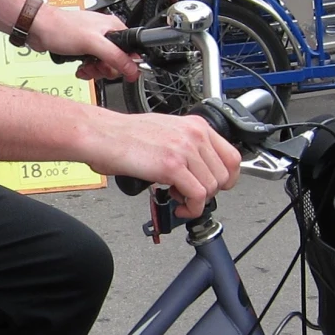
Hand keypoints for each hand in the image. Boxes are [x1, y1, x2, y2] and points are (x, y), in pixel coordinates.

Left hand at [29, 4, 139, 83]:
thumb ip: (114, 56)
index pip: (131, 49)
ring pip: (104, 64)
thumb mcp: (92, 44)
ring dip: (95, 70)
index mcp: (113, 27)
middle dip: (106, 68)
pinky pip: (92, 64)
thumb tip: (132, 67)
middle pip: (117, 60)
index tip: (118, 72)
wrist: (38, 28)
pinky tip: (80, 68)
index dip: (126, 64)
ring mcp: (94, 42)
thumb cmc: (61, 28)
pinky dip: (86, 69)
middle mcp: (105, 34)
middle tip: (96, 67)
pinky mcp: (83, 49)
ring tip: (85, 67)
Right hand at [84, 108, 240, 217]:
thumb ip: (187, 146)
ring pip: (212, 188)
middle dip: (210, 192)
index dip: (227, 178)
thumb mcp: (166, 132)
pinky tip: (178, 206)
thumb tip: (198, 169)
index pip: (232, 156)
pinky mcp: (172, 166)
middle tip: (191, 194)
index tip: (216, 187)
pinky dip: (191, 208)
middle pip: (224, 175)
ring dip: (197, 201)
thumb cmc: (124, 135)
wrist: (102, 135)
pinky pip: (197, 196)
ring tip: (179, 199)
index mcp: (195, 126)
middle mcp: (194, 135)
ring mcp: (184, 150)